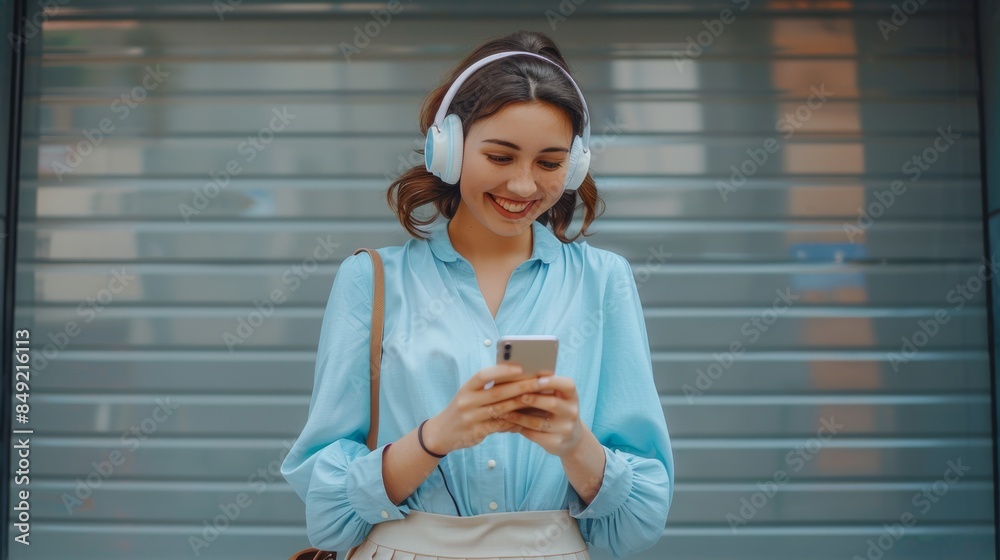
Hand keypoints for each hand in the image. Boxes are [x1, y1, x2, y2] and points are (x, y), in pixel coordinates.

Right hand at [423, 365, 555, 453]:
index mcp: (466, 388)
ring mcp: (471, 418)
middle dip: (521, 386)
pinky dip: (515, 421)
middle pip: (497, 392)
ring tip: (541, 399)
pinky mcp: (477, 432)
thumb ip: (488, 387)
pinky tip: (529, 417)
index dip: (502, 371)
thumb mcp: (469, 394)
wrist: (442, 432)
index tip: (521, 367)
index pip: (483, 375)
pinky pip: (500, 425)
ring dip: (523, 404)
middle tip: (541, 382)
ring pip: (502, 409)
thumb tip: (517, 376)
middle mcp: (467, 401)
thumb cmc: (462, 409)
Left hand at [499, 372, 584, 457]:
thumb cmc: (555, 411)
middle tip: (513, 394)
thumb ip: (541, 388)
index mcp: (572, 396)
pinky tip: (508, 423)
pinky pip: (533, 434)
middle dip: (532, 398)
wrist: (570, 439)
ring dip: (518, 416)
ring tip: (502, 410)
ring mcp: (565, 429)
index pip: (568, 385)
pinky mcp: (556, 443)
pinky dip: (519, 427)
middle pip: (552, 403)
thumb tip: (514, 376)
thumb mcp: (556, 398)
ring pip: (538, 422)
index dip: (552, 381)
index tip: (536, 379)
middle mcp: (572, 412)